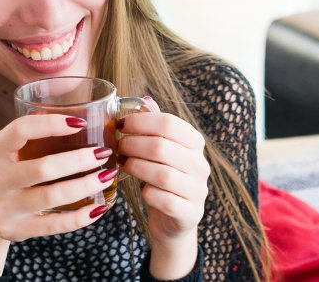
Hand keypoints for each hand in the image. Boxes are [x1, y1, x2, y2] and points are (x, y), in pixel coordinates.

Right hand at [0, 114, 114, 274]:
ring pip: (51, 197)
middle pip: (42, 168)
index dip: (50, 124)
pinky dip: (80, 217)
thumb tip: (75, 116)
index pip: (19, 130)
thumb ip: (28, 137)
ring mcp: (5, 208)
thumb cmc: (1, 175)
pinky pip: (54, 225)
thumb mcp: (3, 152)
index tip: (79, 122)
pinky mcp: (17, 230)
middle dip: (78, 160)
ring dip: (85, 186)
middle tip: (102, 153)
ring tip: (106, 176)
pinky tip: (98, 207)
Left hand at [117, 98, 209, 276]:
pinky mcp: (190, 213)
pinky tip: (141, 189)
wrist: (174, 220)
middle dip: (133, 145)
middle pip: (162, 146)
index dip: (140, 121)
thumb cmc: (161, 177)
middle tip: (117, 147)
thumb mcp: (159, 150)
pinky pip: (165, 200)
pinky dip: (148, 193)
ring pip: (163, 174)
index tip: (120, 125)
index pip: (169, 123)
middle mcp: (201, 164)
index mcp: (194, 143)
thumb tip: (144, 99)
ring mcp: (198, 190)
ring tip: (122, 165)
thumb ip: (154, 126)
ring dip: (136, 167)